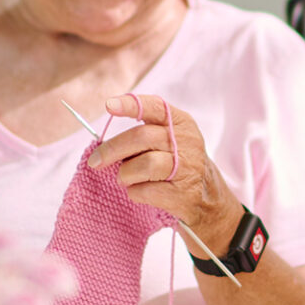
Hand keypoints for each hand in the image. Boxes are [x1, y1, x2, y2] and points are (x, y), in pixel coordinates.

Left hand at [87, 94, 241, 245]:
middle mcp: (187, 142)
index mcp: (181, 123)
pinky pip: (145, 191)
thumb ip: (143, 133)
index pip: (155, 107)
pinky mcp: (183, 195)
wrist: (209, 199)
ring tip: (124, 179)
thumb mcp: (171, 140)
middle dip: (112, 150)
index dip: (130, 105)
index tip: (109, 106)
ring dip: (125, 174)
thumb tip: (102, 144)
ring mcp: (188, 169)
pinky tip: (138, 192)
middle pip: (141, 137)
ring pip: (144, 165)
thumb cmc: (179, 164)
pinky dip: (134, 192)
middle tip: (96, 161)